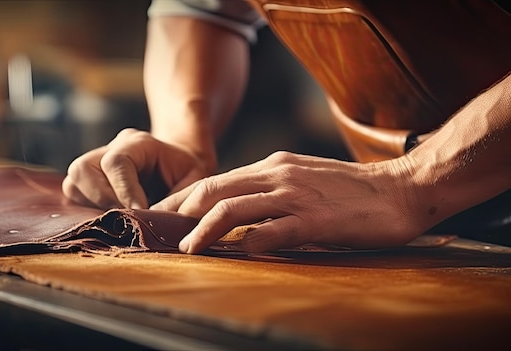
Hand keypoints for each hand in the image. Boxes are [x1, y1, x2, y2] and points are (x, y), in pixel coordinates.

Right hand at [62, 128, 212, 208]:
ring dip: (92, 205)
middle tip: (126, 217)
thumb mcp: (194, 181)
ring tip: (119, 218)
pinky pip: (74, 193)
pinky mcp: (88, 179)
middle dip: (102, 199)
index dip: (124, 190)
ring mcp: (96, 161)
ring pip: (74, 181)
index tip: (140, 211)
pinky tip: (111, 217)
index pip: (117, 162)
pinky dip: (87, 209)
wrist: (179, 165)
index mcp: (139, 143)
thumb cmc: (188, 173)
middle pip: (83, 168)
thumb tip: (152, 220)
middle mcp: (111, 148)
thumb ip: (177, 200)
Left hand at [152, 151, 426, 252]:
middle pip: (213, 188)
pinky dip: (249, 244)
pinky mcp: (314, 220)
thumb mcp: (302, 178)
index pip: (217, 179)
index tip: (166, 213)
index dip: (185, 196)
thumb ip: (270, 190)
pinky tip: (240, 254)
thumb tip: (237, 212)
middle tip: (161, 231)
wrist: (400, 188)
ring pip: (232, 207)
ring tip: (187, 248)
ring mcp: (294, 195)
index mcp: (273, 165)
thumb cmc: (350, 190)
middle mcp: (277, 175)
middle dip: (181, 211)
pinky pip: (271, 231)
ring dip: (203, 229)